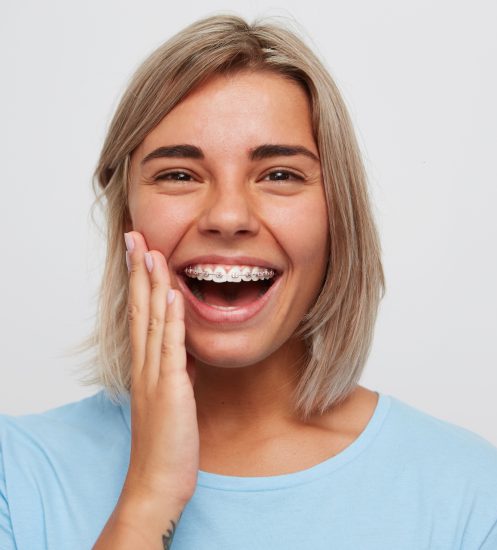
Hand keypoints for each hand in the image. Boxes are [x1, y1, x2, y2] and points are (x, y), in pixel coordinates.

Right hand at [122, 231, 198, 510]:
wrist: (159, 481)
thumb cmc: (166, 442)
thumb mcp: (172, 397)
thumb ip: (174, 370)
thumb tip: (184, 348)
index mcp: (146, 366)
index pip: (140, 314)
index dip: (139, 283)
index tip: (140, 254)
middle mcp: (145, 365)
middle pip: (140, 309)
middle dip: (138, 271)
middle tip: (135, 237)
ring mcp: (155, 375)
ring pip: (151, 321)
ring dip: (152, 284)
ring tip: (151, 251)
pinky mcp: (170, 389)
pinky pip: (170, 347)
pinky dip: (171, 319)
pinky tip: (172, 293)